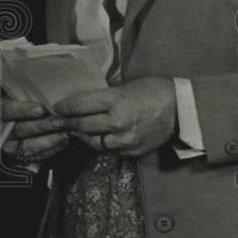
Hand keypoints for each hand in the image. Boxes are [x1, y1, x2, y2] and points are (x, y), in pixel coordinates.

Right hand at [0, 98, 69, 161]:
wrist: (26, 121)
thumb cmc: (27, 105)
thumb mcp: (23, 97)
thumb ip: (30, 96)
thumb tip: (47, 95)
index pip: (7, 110)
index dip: (23, 110)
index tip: (41, 109)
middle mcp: (0, 130)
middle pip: (19, 130)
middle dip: (41, 126)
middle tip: (58, 122)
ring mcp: (10, 146)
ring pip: (27, 146)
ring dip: (48, 140)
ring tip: (64, 134)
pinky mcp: (21, 158)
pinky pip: (36, 157)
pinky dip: (51, 150)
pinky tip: (62, 142)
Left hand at [53, 77, 176, 157]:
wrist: (180, 109)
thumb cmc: (151, 91)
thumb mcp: (124, 86)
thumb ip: (103, 96)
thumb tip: (80, 101)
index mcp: (115, 100)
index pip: (80, 105)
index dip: (64, 107)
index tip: (57, 107)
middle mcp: (118, 121)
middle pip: (82, 126)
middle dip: (68, 123)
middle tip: (60, 121)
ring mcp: (126, 139)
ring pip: (93, 142)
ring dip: (83, 136)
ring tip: (76, 130)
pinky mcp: (133, 150)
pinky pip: (110, 150)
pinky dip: (103, 143)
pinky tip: (99, 136)